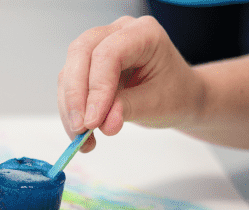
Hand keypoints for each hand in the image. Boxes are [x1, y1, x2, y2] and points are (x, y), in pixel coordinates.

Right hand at [57, 15, 204, 152]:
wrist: (178, 96)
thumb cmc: (174, 93)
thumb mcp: (157, 104)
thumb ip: (128, 109)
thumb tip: (103, 123)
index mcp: (143, 32)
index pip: (109, 53)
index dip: (97, 88)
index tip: (93, 122)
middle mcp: (118, 32)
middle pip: (81, 54)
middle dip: (75, 95)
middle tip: (79, 129)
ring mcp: (101, 46)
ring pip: (70, 71)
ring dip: (70, 108)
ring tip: (81, 138)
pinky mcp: (89, 65)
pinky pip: (70, 86)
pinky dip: (71, 112)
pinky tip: (81, 134)